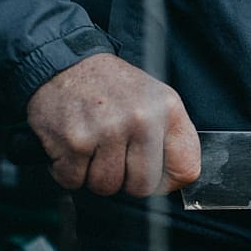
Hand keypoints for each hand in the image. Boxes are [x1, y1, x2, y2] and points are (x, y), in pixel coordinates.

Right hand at [26, 54, 200, 196]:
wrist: (64, 64)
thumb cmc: (112, 88)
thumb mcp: (155, 99)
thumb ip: (171, 137)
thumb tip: (178, 179)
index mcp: (168, 110)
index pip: (185, 170)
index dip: (167, 183)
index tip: (154, 177)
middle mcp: (141, 119)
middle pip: (142, 186)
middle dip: (125, 181)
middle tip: (114, 158)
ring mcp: (108, 130)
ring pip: (106, 186)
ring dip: (94, 175)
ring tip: (92, 147)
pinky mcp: (75, 140)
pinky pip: (74, 180)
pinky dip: (68, 171)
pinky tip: (73, 146)